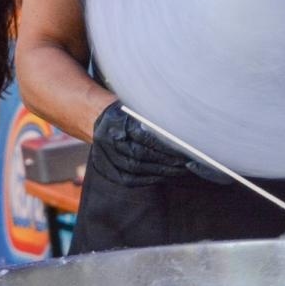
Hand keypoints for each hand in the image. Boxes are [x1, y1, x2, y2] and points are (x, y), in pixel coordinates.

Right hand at [89, 101, 230, 186]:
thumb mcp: (136, 106)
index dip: (165, 146)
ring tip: (180, 169)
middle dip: (166, 160)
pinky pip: (130, 179)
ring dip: (161, 171)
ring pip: (136, 169)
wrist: (97, 118)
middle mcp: (108, 140)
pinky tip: (164, 175)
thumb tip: (182, 127)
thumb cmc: (125, 110)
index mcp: (116, 121)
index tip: (184, 149)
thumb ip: (153, 117)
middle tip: (187, 162)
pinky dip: (149, 178)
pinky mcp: (106, 170)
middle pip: (140, 155)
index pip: (144, 137)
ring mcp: (105, 156)